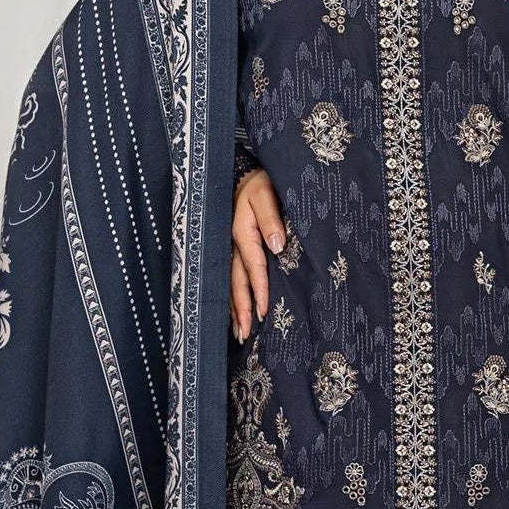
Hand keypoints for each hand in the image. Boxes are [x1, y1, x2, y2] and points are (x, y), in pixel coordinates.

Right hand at [230, 168, 286, 341]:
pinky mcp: (231, 250)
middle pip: (236, 282)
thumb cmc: (260, 184)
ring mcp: (230, 249)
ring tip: (239, 333)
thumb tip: (278, 246)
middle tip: (245, 334)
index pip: (254, 267)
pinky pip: (230, 277)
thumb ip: (271, 219)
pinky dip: (232, 298)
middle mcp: (233, 245)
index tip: (263, 312)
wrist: (245, 174)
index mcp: (243, 233)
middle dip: (241, 310)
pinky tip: (235, 315)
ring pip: (230, 284)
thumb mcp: (266, 194)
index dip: (259, 290)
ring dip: (234, 309)